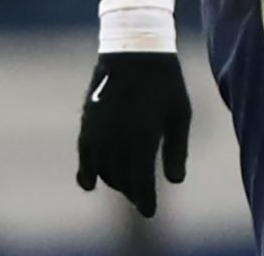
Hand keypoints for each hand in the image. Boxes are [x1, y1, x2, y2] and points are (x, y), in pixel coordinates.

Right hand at [75, 53, 190, 216]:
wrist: (135, 50)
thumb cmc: (165, 82)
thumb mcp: (179, 114)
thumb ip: (176, 149)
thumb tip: (175, 181)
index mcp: (143, 138)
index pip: (141, 182)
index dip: (145, 200)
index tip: (150, 212)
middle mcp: (117, 140)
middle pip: (122, 179)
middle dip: (132, 192)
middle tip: (142, 199)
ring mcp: (100, 132)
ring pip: (103, 170)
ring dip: (114, 182)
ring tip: (127, 186)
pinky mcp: (88, 123)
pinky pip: (84, 155)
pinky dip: (85, 172)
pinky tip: (89, 184)